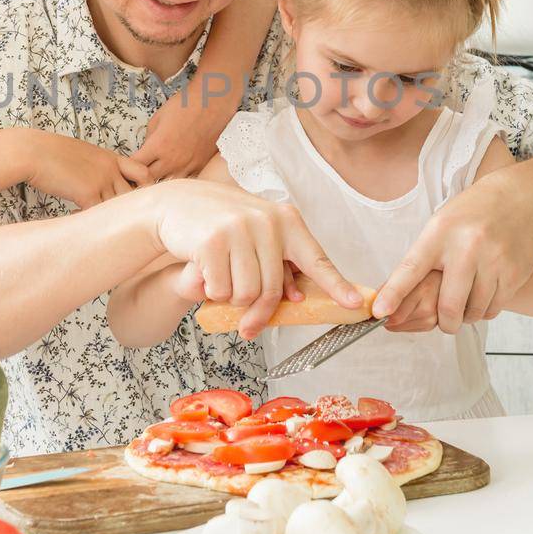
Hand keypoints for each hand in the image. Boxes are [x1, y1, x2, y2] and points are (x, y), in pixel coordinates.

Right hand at [23, 130, 153, 209]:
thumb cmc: (51, 152)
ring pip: (120, 206)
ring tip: (97, 222)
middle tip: (118, 218)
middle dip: (130, 207)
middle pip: (136, 194)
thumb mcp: (82, 153)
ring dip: (110, 217)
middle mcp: (111, 169)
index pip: (142, 173)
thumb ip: (96, 167)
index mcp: (111, 157)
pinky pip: (100, 214)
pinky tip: (77, 217)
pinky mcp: (88, 193)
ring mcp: (102, 180)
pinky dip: (92, 220)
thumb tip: (98, 182)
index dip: (143, 187)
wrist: (33, 151)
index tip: (131, 198)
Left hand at [133, 95, 221, 179]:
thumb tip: (146, 151)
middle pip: (149, 180)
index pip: (135, 166)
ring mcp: (187, 165)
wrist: (212, 104)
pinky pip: (184, 180)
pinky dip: (177, 179)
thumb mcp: (158, 117)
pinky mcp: (200, 166)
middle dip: (141, 178)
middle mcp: (172, 160)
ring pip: (167, 184)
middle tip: (138, 173)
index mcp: (158, 146)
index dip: (128, 168)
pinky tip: (174, 172)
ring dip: (159, 180)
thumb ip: (148, 138)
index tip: (127, 165)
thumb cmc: (185, 105)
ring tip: (156, 174)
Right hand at [149, 180, 359, 337]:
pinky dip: (211, 291)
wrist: (177, 204)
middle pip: (273, 289)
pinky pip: (220, 289)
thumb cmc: (223, 226)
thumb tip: (295, 298)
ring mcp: (239, 229)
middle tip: (248, 329)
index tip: (355, 304)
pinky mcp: (212, 241)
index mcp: (286, 220)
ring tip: (221, 277)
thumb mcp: (258, 237)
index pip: (316, 258)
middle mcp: (267, 222)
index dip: (336, 284)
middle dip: (259, 314)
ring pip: (246, 294)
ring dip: (231, 299)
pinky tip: (204, 269)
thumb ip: (278, 263)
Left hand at [372, 175, 532, 332]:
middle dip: (444, 322)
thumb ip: (419, 261)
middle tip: (444, 322)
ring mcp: (494, 260)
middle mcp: (467, 246)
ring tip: (466, 302)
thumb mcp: (439, 226)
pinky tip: (484, 293)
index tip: (379, 312)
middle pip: (448, 305)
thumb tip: (391, 299)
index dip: (394, 293)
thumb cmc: (469, 216)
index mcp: (440, 233)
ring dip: (466, 316)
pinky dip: (485, 309)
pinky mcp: (515, 272)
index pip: (411, 268)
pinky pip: (494, 308)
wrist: (517, 198)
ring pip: (474, 311)